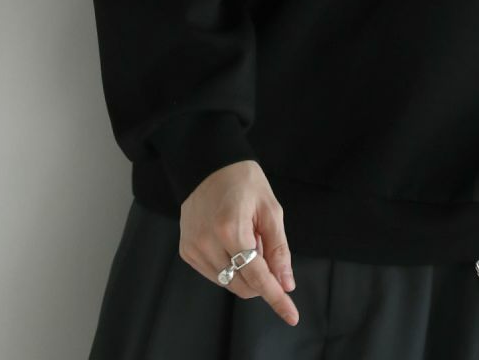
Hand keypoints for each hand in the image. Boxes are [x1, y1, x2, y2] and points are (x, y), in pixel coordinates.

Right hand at [176, 159, 298, 325]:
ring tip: (246, 237)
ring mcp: (193, 249)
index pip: (257, 276)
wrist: (208, 163)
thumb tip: (286, 283)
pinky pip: (215, 273)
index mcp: (231, 229)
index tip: (292, 315)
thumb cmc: (244, 181)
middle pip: (243, 284)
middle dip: (262, 277)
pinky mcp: (186, 251)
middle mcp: (207, 243)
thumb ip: (278, 249)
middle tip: (264, 244)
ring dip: (245, 270)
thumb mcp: (270, 209)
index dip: (276, 297)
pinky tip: (232, 241)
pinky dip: (230, 266)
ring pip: (228, 282)